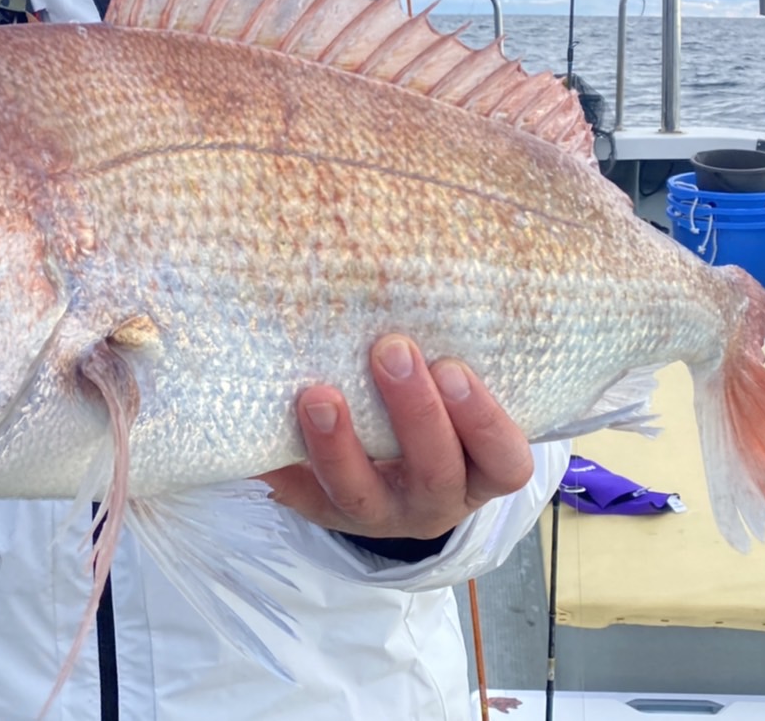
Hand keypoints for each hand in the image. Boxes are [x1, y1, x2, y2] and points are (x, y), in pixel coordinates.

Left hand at [257, 335, 534, 539]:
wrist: (393, 473)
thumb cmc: (440, 408)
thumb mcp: (461, 392)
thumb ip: (458, 349)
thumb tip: (449, 251)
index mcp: (480, 472)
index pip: (504, 461)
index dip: (482, 420)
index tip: (452, 366)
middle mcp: (435, 501)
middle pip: (434, 472)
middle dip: (413, 413)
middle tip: (390, 350)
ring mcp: (379, 513)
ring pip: (361, 494)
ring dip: (338, 445)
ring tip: (318, 396)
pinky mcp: (325, 511)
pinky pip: (301, 497)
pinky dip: (280, 467)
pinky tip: (260, 432)